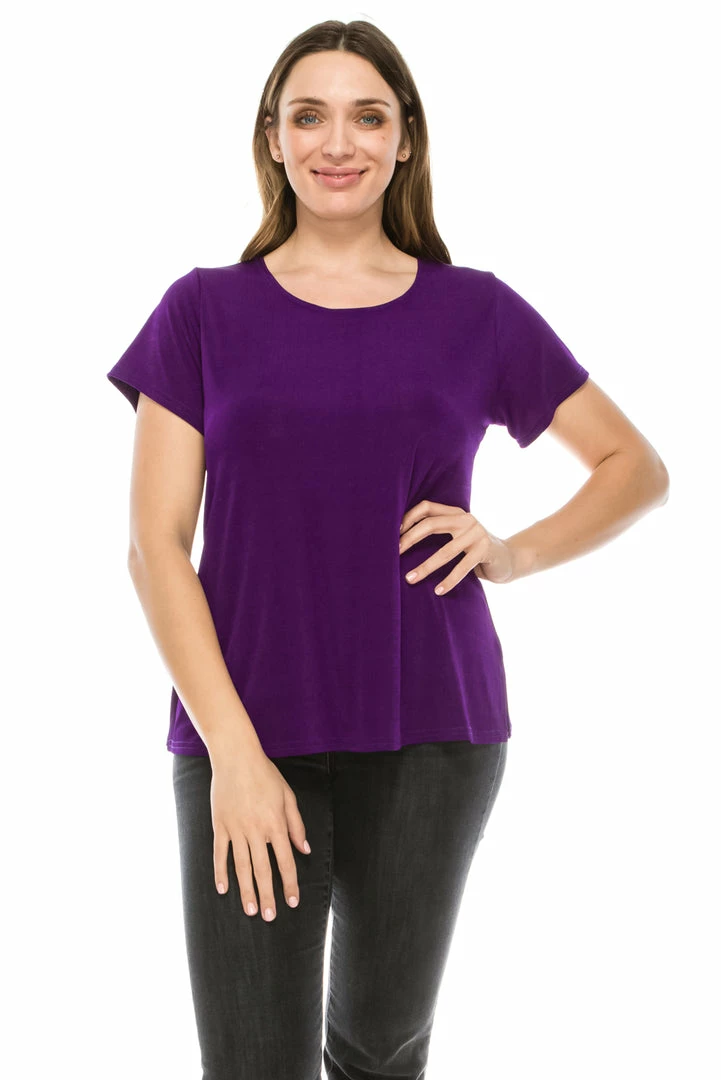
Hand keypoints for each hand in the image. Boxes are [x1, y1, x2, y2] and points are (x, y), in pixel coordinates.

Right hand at [209, 744, 310, 920]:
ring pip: (241, 866)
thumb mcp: (288, 796)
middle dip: (268, 895)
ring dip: (246, 891)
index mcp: (275, 824)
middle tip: (269, 917)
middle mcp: (256, 830)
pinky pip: (220, 853)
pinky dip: (220, 872)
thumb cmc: (265, 775)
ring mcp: (236, 829)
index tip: (292, 902)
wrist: (236, 757)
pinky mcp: (220, 825)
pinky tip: (223, 889)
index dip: (289, 883)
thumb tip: (304, 849)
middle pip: (263, 869)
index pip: (285, 861)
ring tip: (251, 910)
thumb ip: (296, 824)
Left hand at [399, 500, 514, 589]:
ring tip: (410, 579)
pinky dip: (449, 580)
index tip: (393, 534)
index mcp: (456, 512)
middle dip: (410, 540)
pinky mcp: (485, 550)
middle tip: (394, 555)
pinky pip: (463, 567)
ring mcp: (477, 533)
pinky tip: (438, 591)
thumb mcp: (458, 536)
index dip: (408, 518)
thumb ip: (440, 532)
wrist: (509, 558)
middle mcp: (466, 519)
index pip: (426, 507)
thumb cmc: (474, 550)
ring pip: (445, 551)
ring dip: (425, 567)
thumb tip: (401, 542)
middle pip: (431, 524)